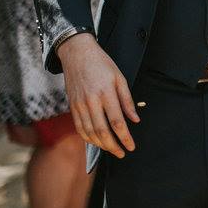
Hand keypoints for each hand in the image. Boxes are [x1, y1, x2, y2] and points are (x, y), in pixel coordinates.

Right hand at [57, 33, 138, 157]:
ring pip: (90, 132)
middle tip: (122, 153)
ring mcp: (80, 105)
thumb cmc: (101, 64)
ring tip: (112, 149)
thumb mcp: (120, 78)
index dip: (125, 137)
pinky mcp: (72, 106)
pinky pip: (79, 128)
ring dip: (101, 145)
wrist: (77, 54)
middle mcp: (91, 101)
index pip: (117, 121)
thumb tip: (135, 119)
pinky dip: (88, 138)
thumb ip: (127, 100)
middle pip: (102, 131)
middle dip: (113, 146)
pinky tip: (96, 142)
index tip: (131, 146)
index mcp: (106, 92)